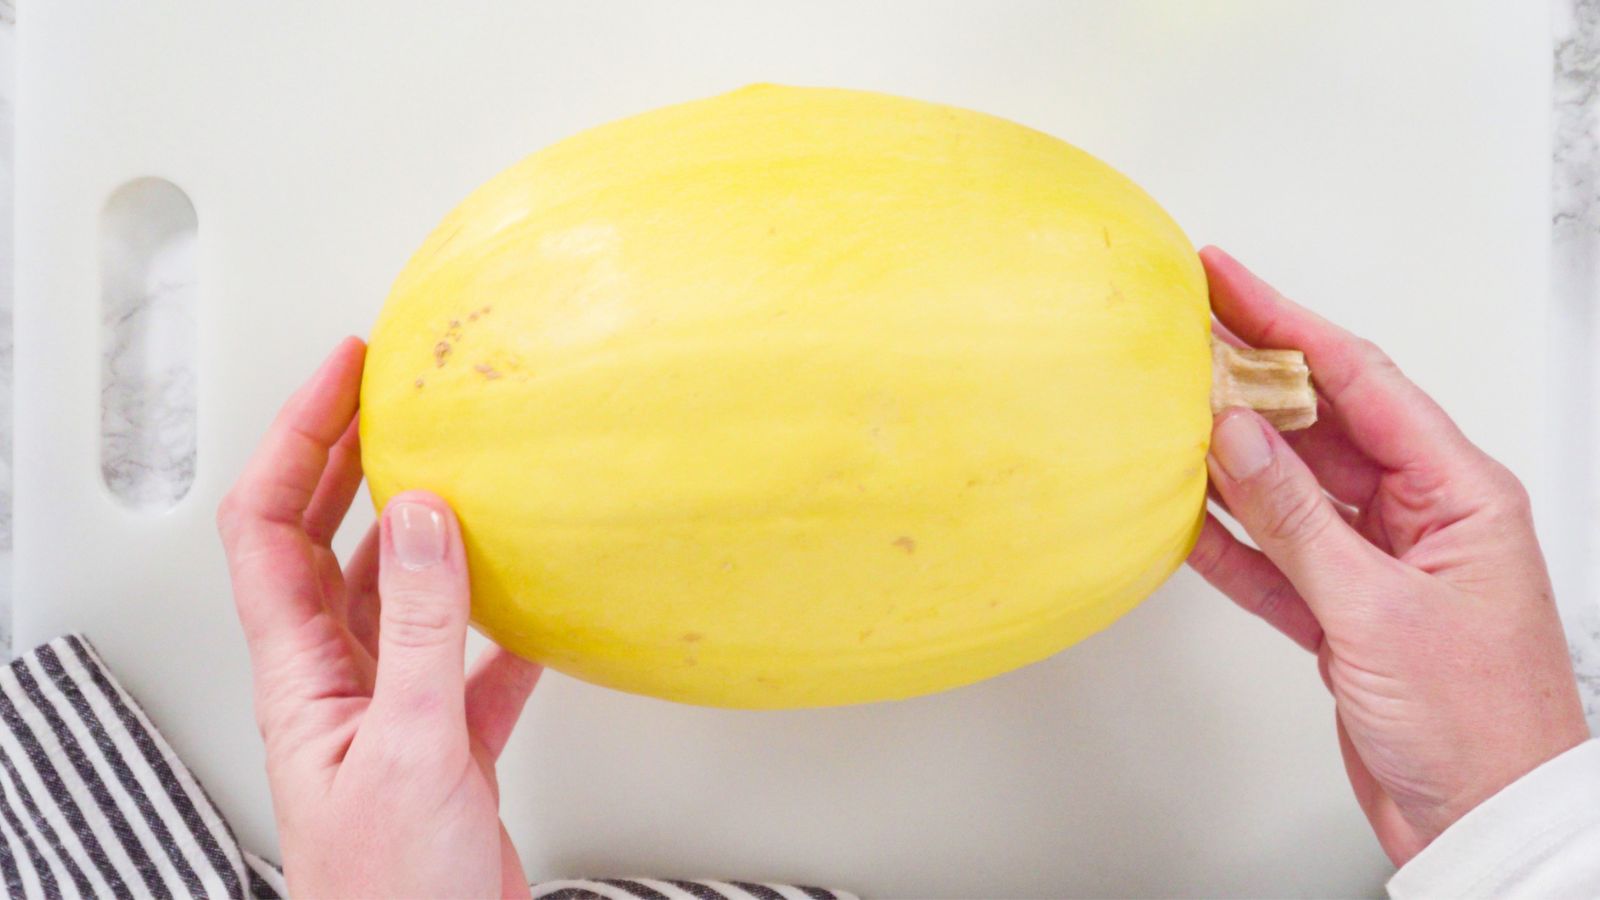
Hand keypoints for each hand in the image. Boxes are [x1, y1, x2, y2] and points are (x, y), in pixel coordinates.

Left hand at [216, 338, 541, 897]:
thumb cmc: (388, 892)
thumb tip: (423, 514)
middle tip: (391, 392)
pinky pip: (467, 655)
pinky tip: (535, 601)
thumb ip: (419, 628)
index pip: (267, 526)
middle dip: (344, 457)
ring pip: (394, 590)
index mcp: (299, 674)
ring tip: (456, 467)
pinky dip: (498, 618)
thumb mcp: (408, 746)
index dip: (295, 438)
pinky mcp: (444, 741)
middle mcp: (335, 679)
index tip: (346, 375)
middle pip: (321, 540)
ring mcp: (390, 707)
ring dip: (418, 525)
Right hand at [1187, 248, 1589, 864]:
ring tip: (1169, 410)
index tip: (1227, 278)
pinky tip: (1184, 515)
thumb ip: (1297, 518)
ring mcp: (1381, 565)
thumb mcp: (1377, 608)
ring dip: (1233, 459)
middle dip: (1252, 380)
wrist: (1486, 820)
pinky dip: (1231, 539)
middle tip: (1184, 333)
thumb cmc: (1479, 724)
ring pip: (1293, 489)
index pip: (1360, 380)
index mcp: (1459, 493)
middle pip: (1322, 424)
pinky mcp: (1346, 613)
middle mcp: (1422, 516)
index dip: (1287, 321)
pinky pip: (1277, 556)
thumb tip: (1237, 433)